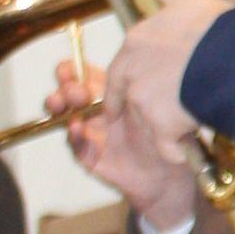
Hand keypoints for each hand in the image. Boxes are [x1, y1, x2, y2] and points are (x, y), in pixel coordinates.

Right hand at [53, 41, 200, 232]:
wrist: (173, 174)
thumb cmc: (170, 136)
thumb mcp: (164, 106)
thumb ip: (153, 87)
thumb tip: (150, 60)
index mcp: (113, 94)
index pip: (87, 77)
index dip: (73, 70)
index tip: (69, 65)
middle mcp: (99, 112)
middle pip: (72, 93)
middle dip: (67, 85)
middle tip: (72, 84)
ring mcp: (94, 134)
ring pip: (68, 116)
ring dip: (61, 107)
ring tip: (62, 101)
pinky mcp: (94, 157)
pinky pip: (78, 146)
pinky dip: (75, 136)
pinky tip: (76, 126)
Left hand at [100, 0, 230, 161]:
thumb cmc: (220, 25)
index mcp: (138, 38)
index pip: (122, 65)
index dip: (132, 80)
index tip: (132, 92)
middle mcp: (133, 68)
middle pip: (129, 97)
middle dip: (146, 109)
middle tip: (166, 116)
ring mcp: (144, 97)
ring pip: (148, 122)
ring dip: (166, 128)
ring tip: (193, 124)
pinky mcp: (160, 123)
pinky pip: (165, 147)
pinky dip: (177, 151)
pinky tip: (193, 146)